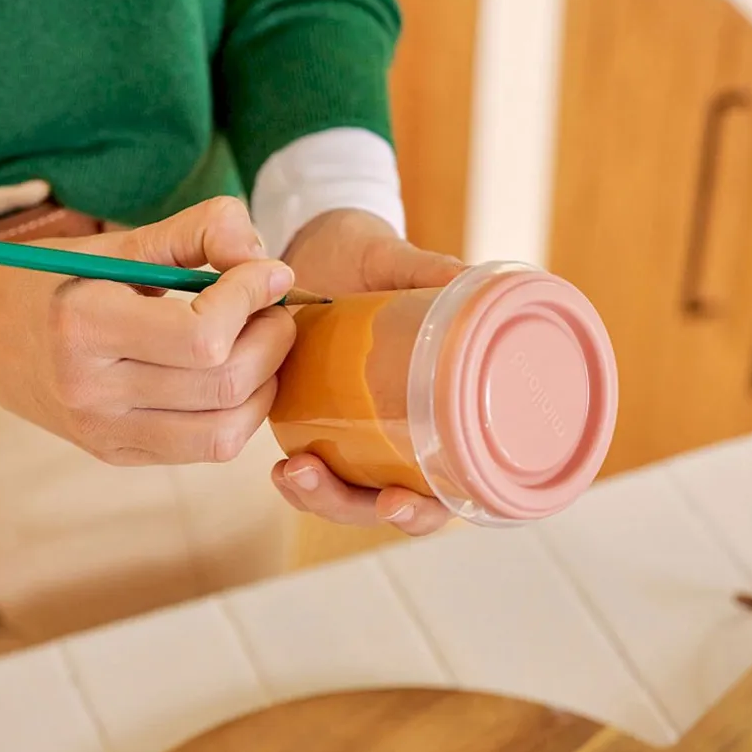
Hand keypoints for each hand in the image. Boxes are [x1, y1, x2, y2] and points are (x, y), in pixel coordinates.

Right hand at [0, 197, 296, 464]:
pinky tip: (233, 374)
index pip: (203, 334)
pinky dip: (239, 412)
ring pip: (225, 431)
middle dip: (272, 339)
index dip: (252, 298)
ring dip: (265, 383)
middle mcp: (90, 390)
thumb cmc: (52, 277)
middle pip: (224, 384)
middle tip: (272, 306)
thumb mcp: (117, 243)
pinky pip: (204, 448)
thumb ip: (198, 233)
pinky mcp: (116, 453)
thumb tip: (267, 263)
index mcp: (83, 325)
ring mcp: (103, 432)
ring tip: (260, 341)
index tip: (268, 271)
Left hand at [271, 208, 467, 535]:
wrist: (317, 243)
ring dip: (320, 497)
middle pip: (389, 503)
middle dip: (352, 507)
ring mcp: (357, 432)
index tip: (397, 501)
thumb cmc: (368, 255)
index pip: (448, 485)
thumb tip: (469, 279)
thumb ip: (427, 270)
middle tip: (313, 475)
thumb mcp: (393, 260)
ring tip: (293, 472)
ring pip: (347, 497)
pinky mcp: (316, 423)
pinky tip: (282, 470)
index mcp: (441, 404)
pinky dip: (299, 482)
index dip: (427, 508)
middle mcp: (402, 429)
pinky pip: (314, 472)